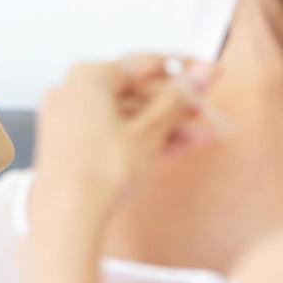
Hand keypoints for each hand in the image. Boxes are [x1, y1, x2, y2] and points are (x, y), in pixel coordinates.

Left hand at [28, 55, 220, 230]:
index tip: (208, 75)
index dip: (184, 72)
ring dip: (168, 127)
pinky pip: (115, 135)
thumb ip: (178, 98)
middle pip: (137, 94)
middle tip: (212, 114)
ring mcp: (70, 121)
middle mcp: (72, 94)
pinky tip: (177, 147)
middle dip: (180, 108)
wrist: (70, 217)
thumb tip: (201, 74)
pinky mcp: (73, 148)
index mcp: (87, 77)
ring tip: (205, 137)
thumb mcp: (150, 131)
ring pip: (129, 118)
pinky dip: (144, 140)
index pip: (144, 65)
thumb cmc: (101, 171)